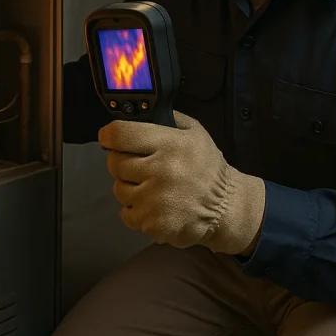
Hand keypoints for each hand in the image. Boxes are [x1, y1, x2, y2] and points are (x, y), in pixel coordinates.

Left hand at [98, 111, 266, 255]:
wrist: (226, 208)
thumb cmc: (207, 167)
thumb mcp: (195, 132)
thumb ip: (167, 119)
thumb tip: (136, 111)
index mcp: (170, 144)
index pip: (120, 135)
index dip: (109, 136)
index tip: (109, 139)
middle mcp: (160, 171)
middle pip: (115, 163)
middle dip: (123, 163)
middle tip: (140, 166)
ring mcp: (155, 200)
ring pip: (118, 190)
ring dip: (129, 188)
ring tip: (151, 188)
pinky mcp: (153, 223)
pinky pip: (126, 214)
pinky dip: (136, 211)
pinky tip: (154, 206)